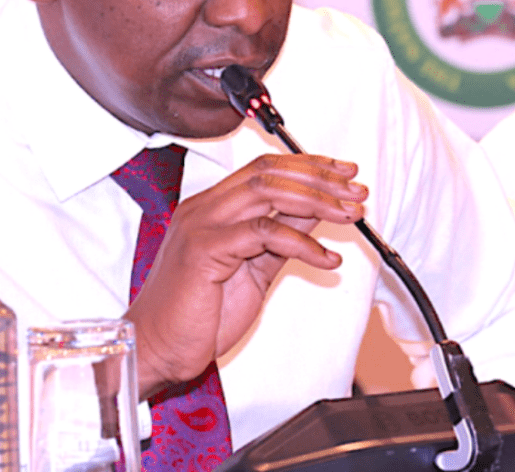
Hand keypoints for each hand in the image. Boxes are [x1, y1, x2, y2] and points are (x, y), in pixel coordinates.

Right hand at [124, 152, 366, 398]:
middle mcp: (204, 209)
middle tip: (356, 192)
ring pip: (268, 193)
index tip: (344, 174)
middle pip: (269, 173)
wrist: (157, 347)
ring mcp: (201, 225)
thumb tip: (316, 214)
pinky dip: (302, 244)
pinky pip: (263, 234)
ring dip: (318, 201)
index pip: (265, 169)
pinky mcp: (204, 250)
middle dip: (321, 179)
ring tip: (349, 216)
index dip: (309, 167)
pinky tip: (326, 259)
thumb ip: (280, 238)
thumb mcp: (252, 269)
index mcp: (211, 208)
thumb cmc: (196, 316)